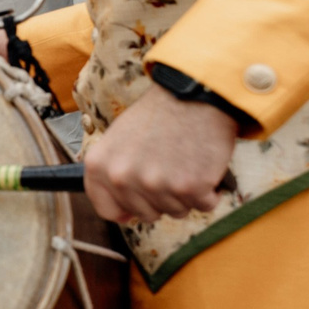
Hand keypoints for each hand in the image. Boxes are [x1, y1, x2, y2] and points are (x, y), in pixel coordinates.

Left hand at [82, 86, 238, 222]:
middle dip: (160, 198)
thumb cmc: (157, 115)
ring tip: (184, 163)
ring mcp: (155, 184)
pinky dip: (209, 192)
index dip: (124, 210)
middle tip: (169, 169)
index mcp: (100, 166)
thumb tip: (120, 213)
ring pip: (176, 211)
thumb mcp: (118, 139)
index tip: (136, 208)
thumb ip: (113, 172)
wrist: (193, 95)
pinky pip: (204, 206)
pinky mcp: (189, 188)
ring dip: (185, 194)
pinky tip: (204, 169)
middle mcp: (123, 178)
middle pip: (145, 214)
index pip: (106, 209)